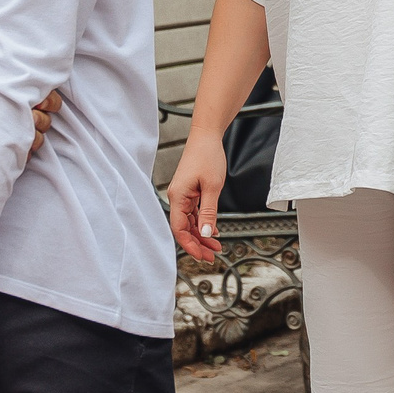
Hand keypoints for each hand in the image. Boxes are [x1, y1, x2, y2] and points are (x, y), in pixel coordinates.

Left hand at [0, 32, 60, 153]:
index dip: (48, 99)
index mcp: (21, 92)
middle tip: (29, 115)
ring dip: (34, 134)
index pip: (49, 96)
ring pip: (42, 133)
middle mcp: (26, 111)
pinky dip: (27, 149)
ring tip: (20, 133)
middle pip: (49, 115)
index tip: (37, 101)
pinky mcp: (17, 146)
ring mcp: (23, 130)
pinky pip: (31, 151)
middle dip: (41, 116)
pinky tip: (18, 147)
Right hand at [164, 134, 228, 260]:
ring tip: (216, 246)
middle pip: (184, 228)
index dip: (190, 245)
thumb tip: (205, 233)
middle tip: (212, 256)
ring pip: (190, 222)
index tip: (202, 256)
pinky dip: (203, 222)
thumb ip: (208, 212)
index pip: (179, 229)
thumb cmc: (207, 156)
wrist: (207, 136)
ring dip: (202, 234)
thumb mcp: (212, 187)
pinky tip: (213, 230)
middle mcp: (177, 197)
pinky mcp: (190, 191)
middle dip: (198, 244)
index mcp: (178, 197)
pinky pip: (194, 212)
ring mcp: (183, 195)